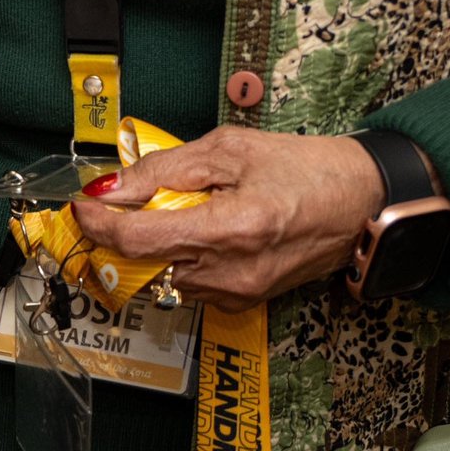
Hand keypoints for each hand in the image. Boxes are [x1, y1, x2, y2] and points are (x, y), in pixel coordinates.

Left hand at [68, 127, 386, 309]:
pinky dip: (188, 255)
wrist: (365, 202)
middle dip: (131, 229)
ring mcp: (239, 292)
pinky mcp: (245, 301)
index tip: (84, 204)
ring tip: (199, 209)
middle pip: (145, 260)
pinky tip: (214, 230)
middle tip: (139, 198)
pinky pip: (193, 281)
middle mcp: (231, 272)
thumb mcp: (231, 149)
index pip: (137, 239)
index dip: (99, 222)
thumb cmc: (307, 168)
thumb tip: (111, 188)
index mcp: (230, 229)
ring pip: (166, 271)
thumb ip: (164, 170)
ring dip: (164, 242)